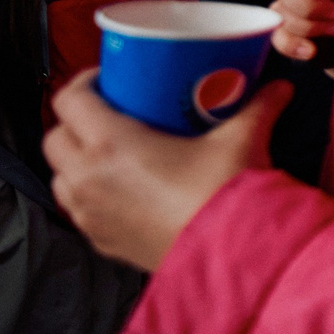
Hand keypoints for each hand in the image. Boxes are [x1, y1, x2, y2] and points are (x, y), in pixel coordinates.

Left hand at [43, 71, 292, 270]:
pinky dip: (90, 194)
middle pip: (55, 138)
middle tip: (112, 114)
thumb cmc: (224, 195)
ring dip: (77, 161)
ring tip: (112, 153)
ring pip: (60, 176)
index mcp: (110, 144)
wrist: (230, 253)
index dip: (84, 82)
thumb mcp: (241, 139)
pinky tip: (123, 189)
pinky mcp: (101, 239)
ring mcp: (90, 213)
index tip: (110, 79)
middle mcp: (88, 177)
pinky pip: (79, 210)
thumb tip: (278, 87)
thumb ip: (256, 106)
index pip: (69, 100)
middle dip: (76, 122)